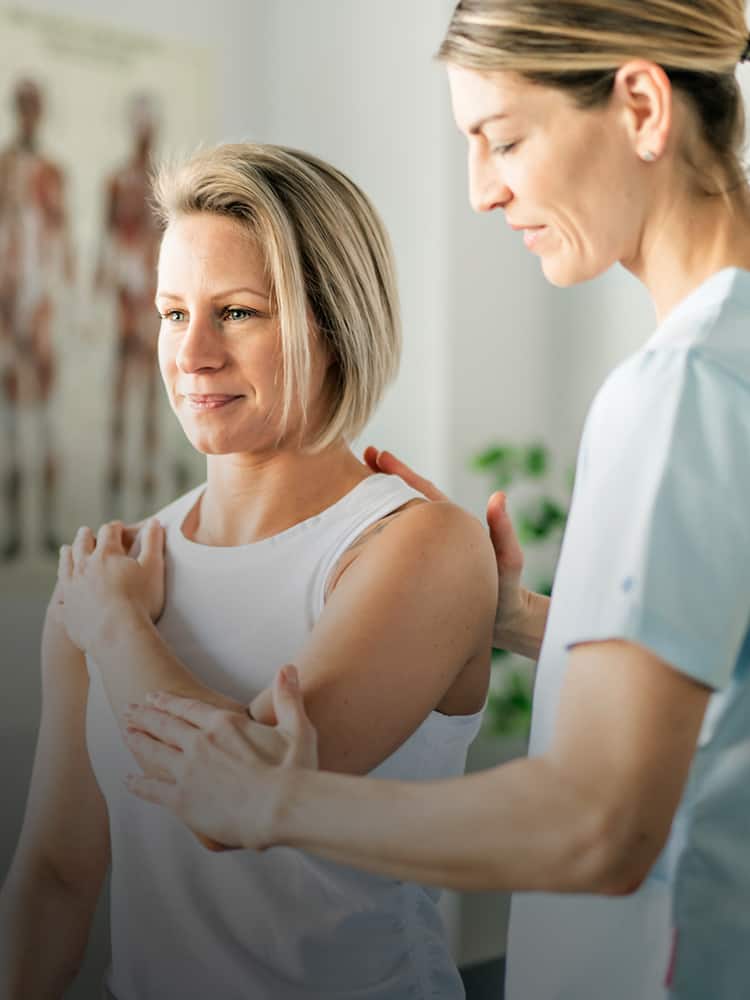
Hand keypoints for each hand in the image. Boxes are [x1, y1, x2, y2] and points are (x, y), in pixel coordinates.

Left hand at [56, 519, 164, 652]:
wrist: (118, 633)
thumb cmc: (140, 600)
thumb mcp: (153, 567)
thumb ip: (153, 542)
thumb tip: (154, 521)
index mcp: (106, 554)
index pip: (109, 532)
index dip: (114, 528)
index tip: (118, 527)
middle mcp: (84, 566)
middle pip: (82, 544)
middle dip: (86, 536)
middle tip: (86, 531)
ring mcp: (72, 588)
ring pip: (66, 565)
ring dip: (67, 554)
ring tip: (67, 549)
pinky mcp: (68, 610)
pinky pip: (60, 598)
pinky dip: (61, 591)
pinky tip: (61, 592)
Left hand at [124, 665, 317, 849]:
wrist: (282, 808)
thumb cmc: (294, 771)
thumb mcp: (297, 728)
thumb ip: (288, 698)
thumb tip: (288, 669)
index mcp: (224, 724)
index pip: (188, 708)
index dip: (168, 702)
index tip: (153, 696)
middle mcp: (200, 743)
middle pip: (164, 725)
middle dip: (145, 716)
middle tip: (129, 710)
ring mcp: (188, 771)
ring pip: (153, 751)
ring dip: (138, 740)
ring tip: (125, 733)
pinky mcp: (182, 800)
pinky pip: (153, 789)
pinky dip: (139, 784)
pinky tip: (130, 780)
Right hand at [364, 446, 528, 646]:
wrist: (506, 621)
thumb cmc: (507, 591)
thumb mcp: (508, 560)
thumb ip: (503, 531)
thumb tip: (498, 497)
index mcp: (452, 525)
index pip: (423, 493)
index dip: (401, 474)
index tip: (380, 455)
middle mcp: (437, 535)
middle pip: (406, 498)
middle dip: (385, 477)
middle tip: (364, 455)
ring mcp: (428, 551)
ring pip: (398, 520)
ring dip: (378, 503)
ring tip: (355, 484)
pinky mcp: (420, 569)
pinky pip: (396, 546)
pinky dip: (378, 532)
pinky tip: (359, 531)